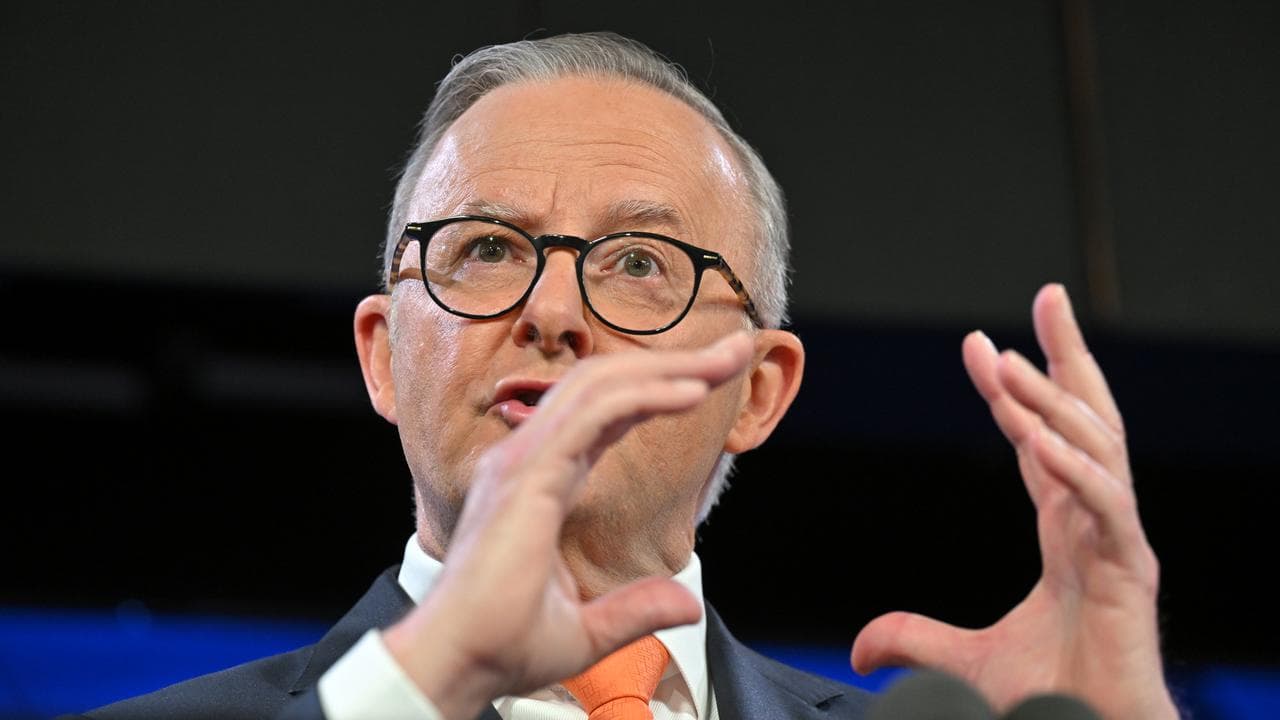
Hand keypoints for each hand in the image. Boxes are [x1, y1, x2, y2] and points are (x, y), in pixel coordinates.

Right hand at [383, 331, 753, 719]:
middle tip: (734, 350)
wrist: (459, 662)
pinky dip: (645, 395)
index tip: (711, 379)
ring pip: (600, 386)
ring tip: (726, 359)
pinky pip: (593, 415)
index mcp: (539, 480)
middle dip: (674, 363)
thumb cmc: (502, 644)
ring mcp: (523, 460)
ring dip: (669, 367)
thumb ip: (637, 609)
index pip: (607, 412)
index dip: (658, 388)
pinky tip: (692, 393)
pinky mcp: (527, 474)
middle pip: (607, 384)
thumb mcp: (588, 631)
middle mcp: (527, 457)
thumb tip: (688, 605)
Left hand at [851, 284, 1178, 718]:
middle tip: (1050, 295)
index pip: (1040, 439)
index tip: (977, 344)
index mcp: (1067, 530)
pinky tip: (1039, 438)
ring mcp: (1118, 543)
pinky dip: (1074, 469)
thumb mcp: (965, 663)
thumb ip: (915, 641)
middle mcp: (1097, 523)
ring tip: (1008, 359)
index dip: (1013, 392)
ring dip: (1051, 401)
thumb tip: (859, 649)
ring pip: (1093, 449)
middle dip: (1068, 355)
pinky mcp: (1131, 573)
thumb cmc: (1055, 701)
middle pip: (1087, 420)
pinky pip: (1105, 506)